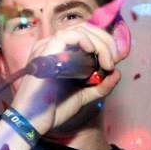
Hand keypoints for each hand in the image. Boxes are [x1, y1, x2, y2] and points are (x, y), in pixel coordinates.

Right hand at [10, 21, 128, 135]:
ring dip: (100, 43)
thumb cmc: (53, 109)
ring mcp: (48, 47)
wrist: (33, 121)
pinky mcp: (46, 50)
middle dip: (106, 41)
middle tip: (114, 61)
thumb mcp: (83, 96)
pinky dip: (86, 41)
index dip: (104, 43)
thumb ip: (100, 86)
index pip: (84, 35)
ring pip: (80, 29)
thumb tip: (117, 73)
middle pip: (85, 28)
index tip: (113, 62)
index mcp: (58, 53)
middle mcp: (52, 46)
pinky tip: (93, 54)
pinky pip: (69, 35)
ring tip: (107, 63)